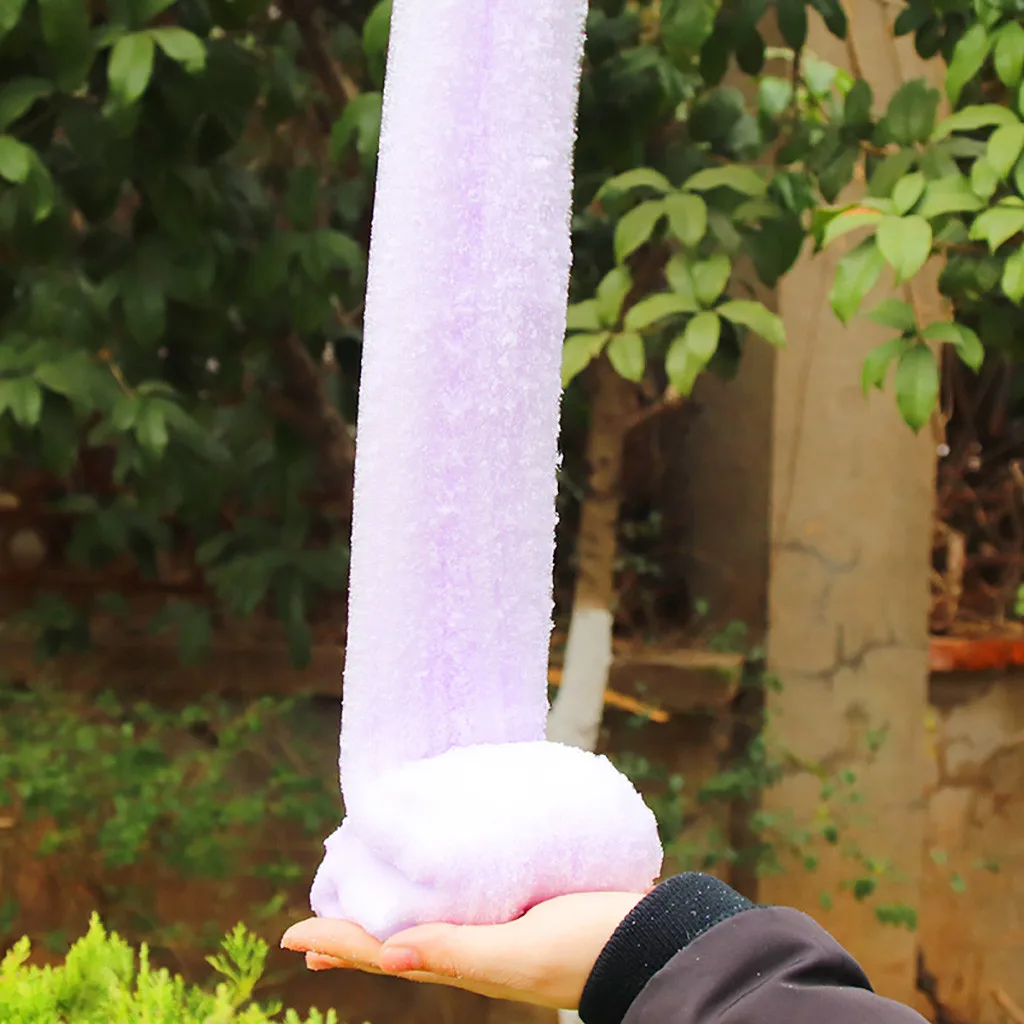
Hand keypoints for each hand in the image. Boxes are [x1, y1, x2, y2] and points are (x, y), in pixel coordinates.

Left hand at [280, 891, 644, 1009]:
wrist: (647, 939)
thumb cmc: (584, 948)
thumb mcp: (518, 955)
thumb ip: (458, 951)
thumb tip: (387, 953)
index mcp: (465, 960)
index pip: (386, 952)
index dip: (339, 943)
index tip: (292, 936)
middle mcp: (474, 946)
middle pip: (400, 939)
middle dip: (356, 933)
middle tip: (317, 927)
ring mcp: (498, 926)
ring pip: (431, 917)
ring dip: (393, 910)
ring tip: (367, 899)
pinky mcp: (522, 903)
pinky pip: (468, 895)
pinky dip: (439, 887)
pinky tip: (443, 873)